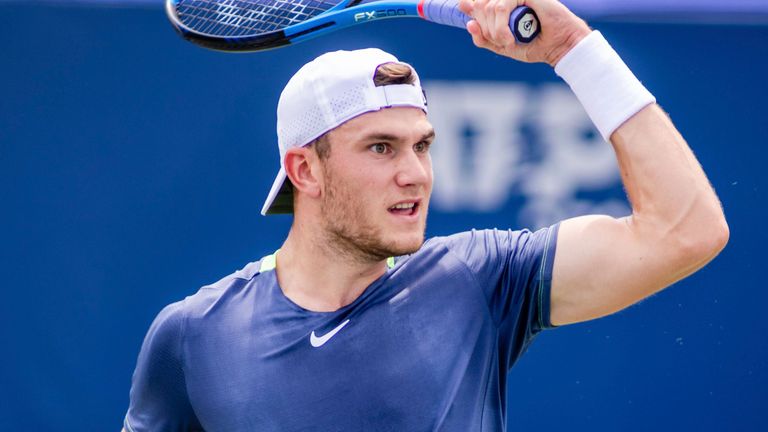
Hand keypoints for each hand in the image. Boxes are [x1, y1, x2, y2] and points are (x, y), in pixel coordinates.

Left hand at [457, 0, 590, 65]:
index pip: (476, 3)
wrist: (559, 46)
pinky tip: (509, 38)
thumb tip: (469, 23)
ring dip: (495, 31)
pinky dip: (501, 26)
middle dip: (485, 29)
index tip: (473, 25)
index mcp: (502, 5)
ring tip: (508, 41)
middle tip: (501, 41)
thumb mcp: (502, 46)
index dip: (470, 11)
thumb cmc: (534, 45)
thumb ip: (484, 36)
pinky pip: (501, 6)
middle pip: (479, 6)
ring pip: (488, 8)